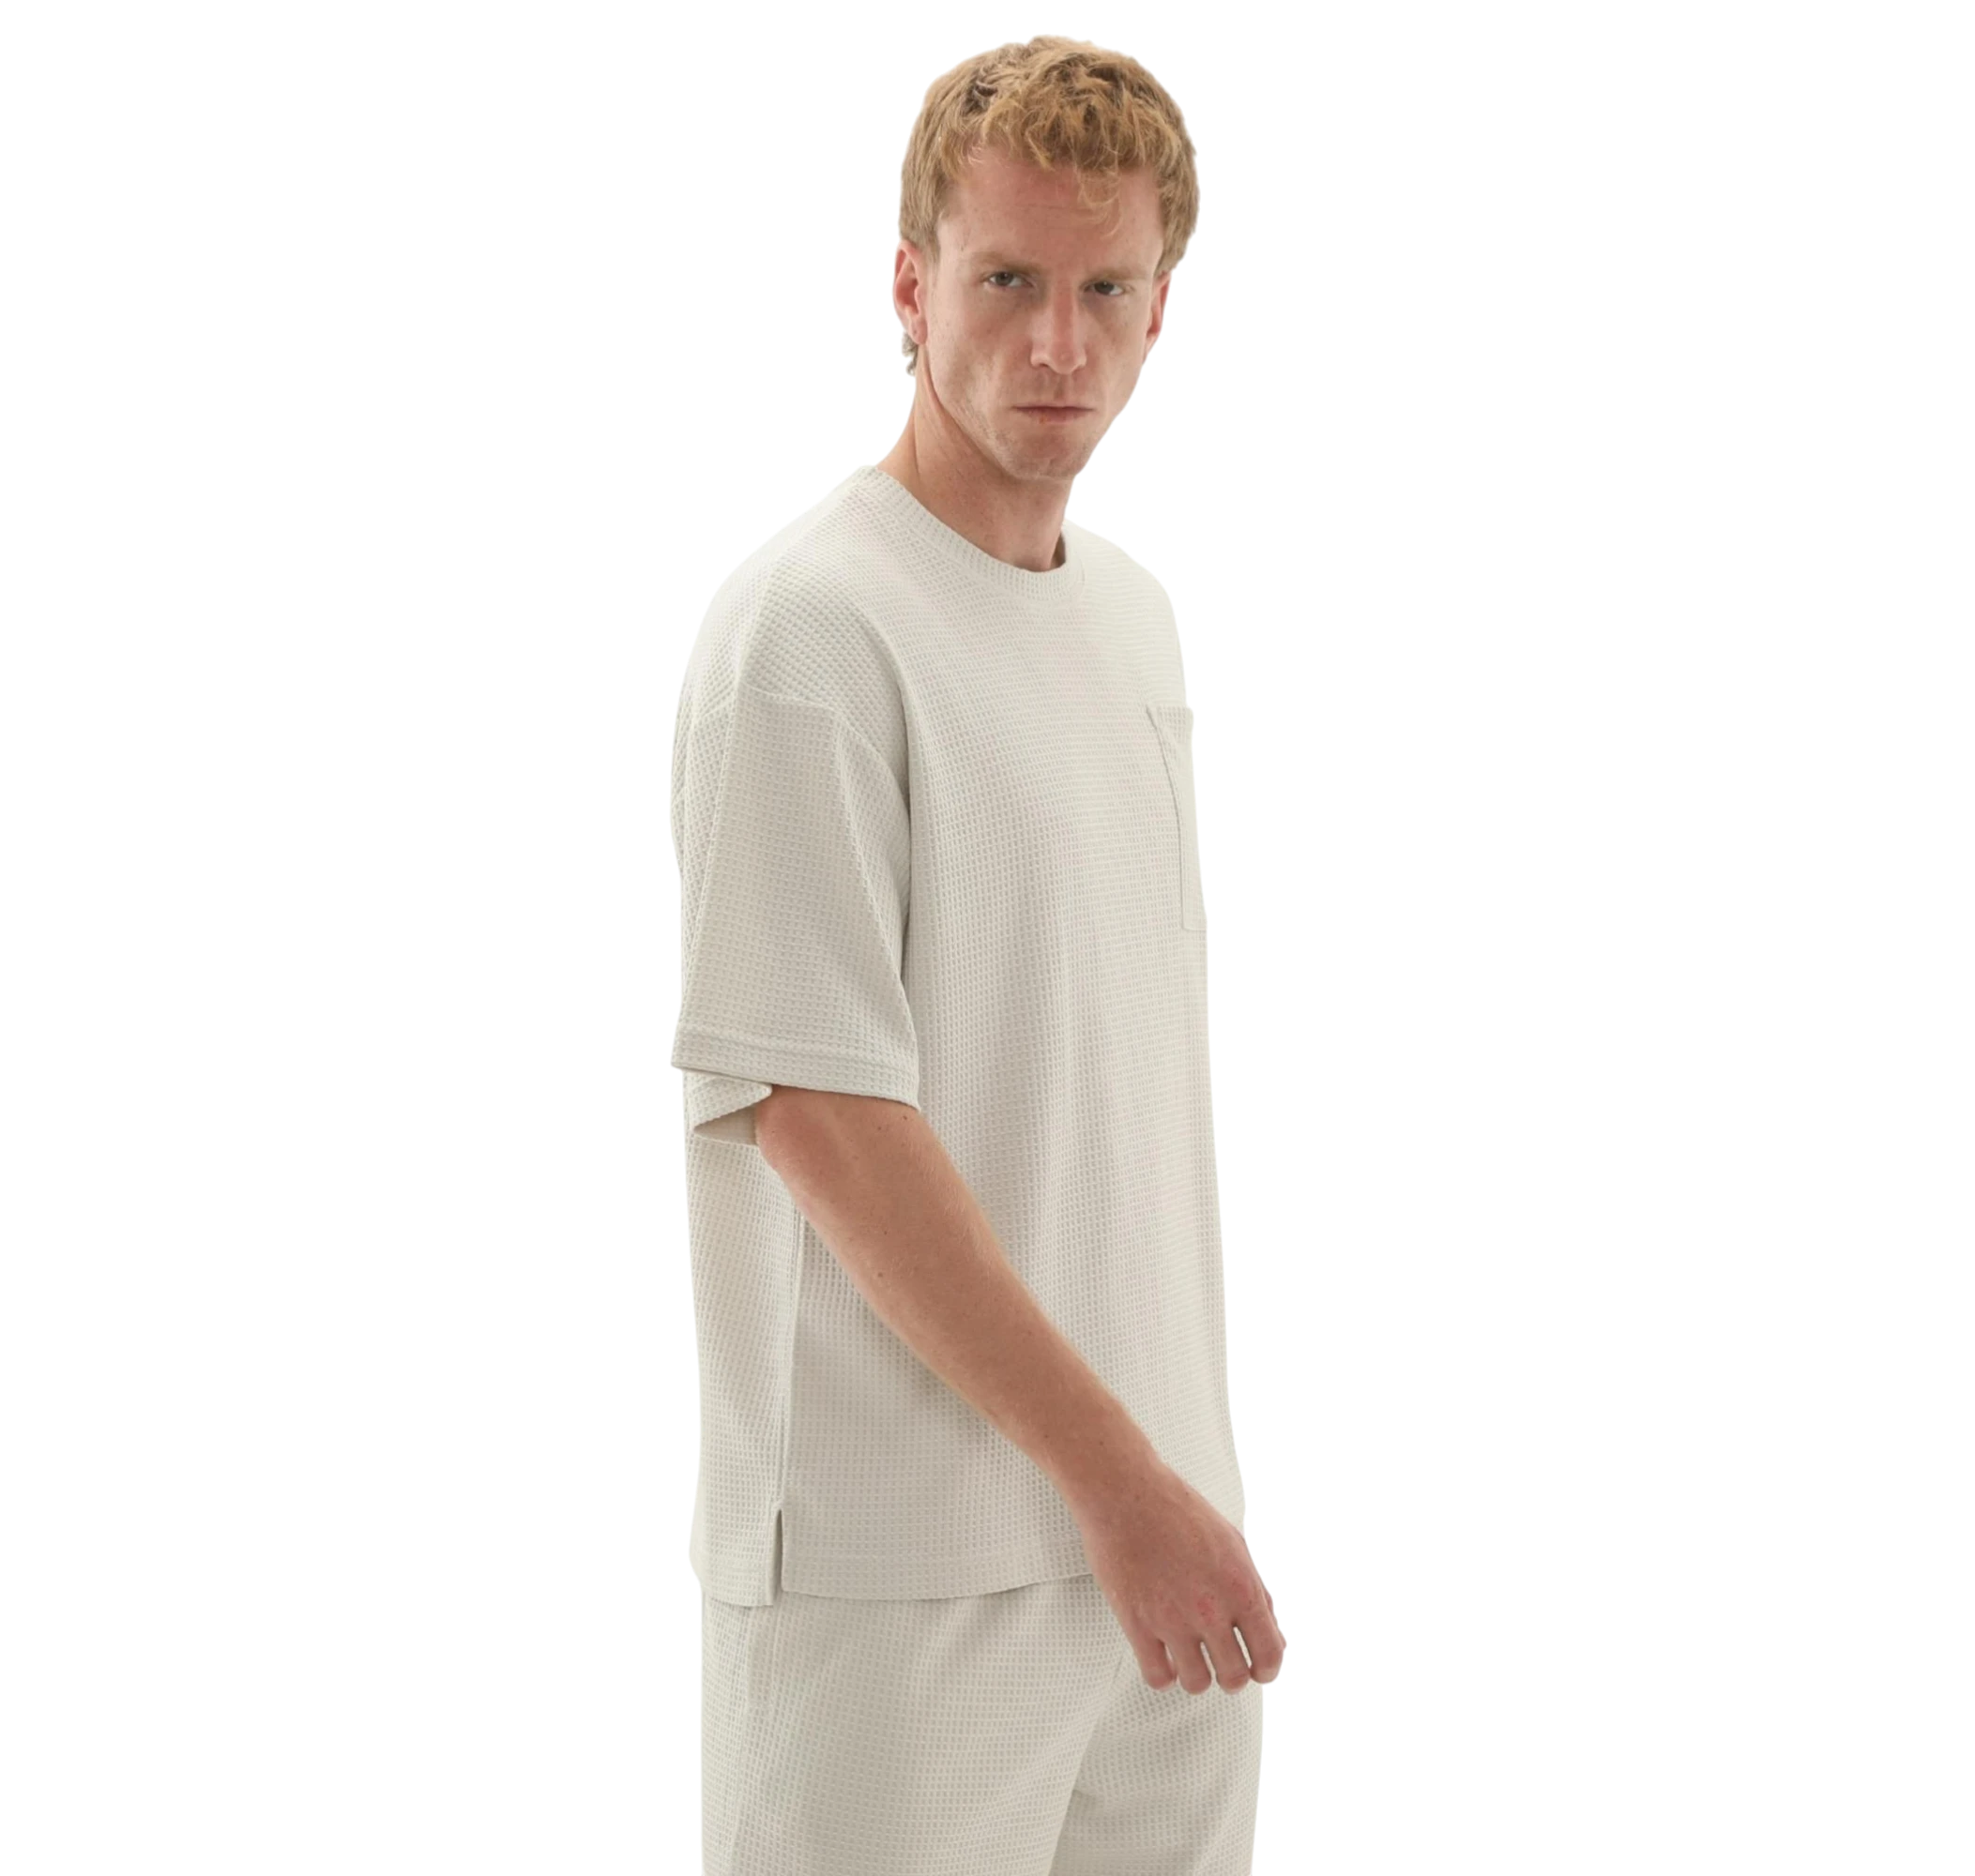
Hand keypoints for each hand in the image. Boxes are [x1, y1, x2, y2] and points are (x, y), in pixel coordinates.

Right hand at [1070, 1459, 1283, 1694]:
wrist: (1125, 1493)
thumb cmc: (1175, 1509)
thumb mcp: (1233, 1542)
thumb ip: (1256, 1587)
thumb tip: (1272, 1627)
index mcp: (1239, 1586)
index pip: (1269, 1654)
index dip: (1267, 1669)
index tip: (1259, 1670)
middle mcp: (1209, 1608)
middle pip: (1234, 1677)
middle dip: (1231, 1676)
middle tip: (1222, 1664)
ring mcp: (1172, 1619)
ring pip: (1196, 1683)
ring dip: (1196, 1675)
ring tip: (1190, 1658)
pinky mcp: (1137, 1624)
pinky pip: (1157, 1677)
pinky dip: (1163, 1673)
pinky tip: (1162, 1655)